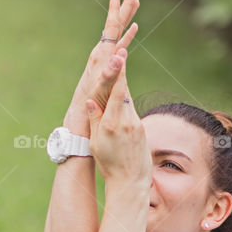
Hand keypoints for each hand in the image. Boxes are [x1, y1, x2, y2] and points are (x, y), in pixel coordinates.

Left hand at [66, 0, 139, 132]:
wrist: (80, 117)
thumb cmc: (90, 105)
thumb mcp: (100, 90)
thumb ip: (109, 73)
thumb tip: (121, 56)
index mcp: (101, 56)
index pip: (111, 28)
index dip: (116, 10)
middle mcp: (102, 54)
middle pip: (115, 25)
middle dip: (123, 8)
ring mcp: (105, 60)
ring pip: (118, 33)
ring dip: (127, 19)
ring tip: (134, 3)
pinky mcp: (109, 67)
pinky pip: (121, 46)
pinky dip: (128, 37)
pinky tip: (133, 31)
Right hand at [85, 63, 151, 187]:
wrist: (131, 181)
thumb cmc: (109, 165)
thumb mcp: (97, 143)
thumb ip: (95, 120)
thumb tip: (90, 100)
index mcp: (112, 124)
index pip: (117, 91)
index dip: (119, 71)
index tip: (121, 54)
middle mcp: (126, 121)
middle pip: (124, 90)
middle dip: (121, 71)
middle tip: (119, 50)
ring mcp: (136, 124)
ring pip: (128, 99)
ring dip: (122, 85)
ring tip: (118, 67)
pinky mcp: (141, 128)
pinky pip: (131, 109)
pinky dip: (125, 100)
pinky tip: (121, 93)